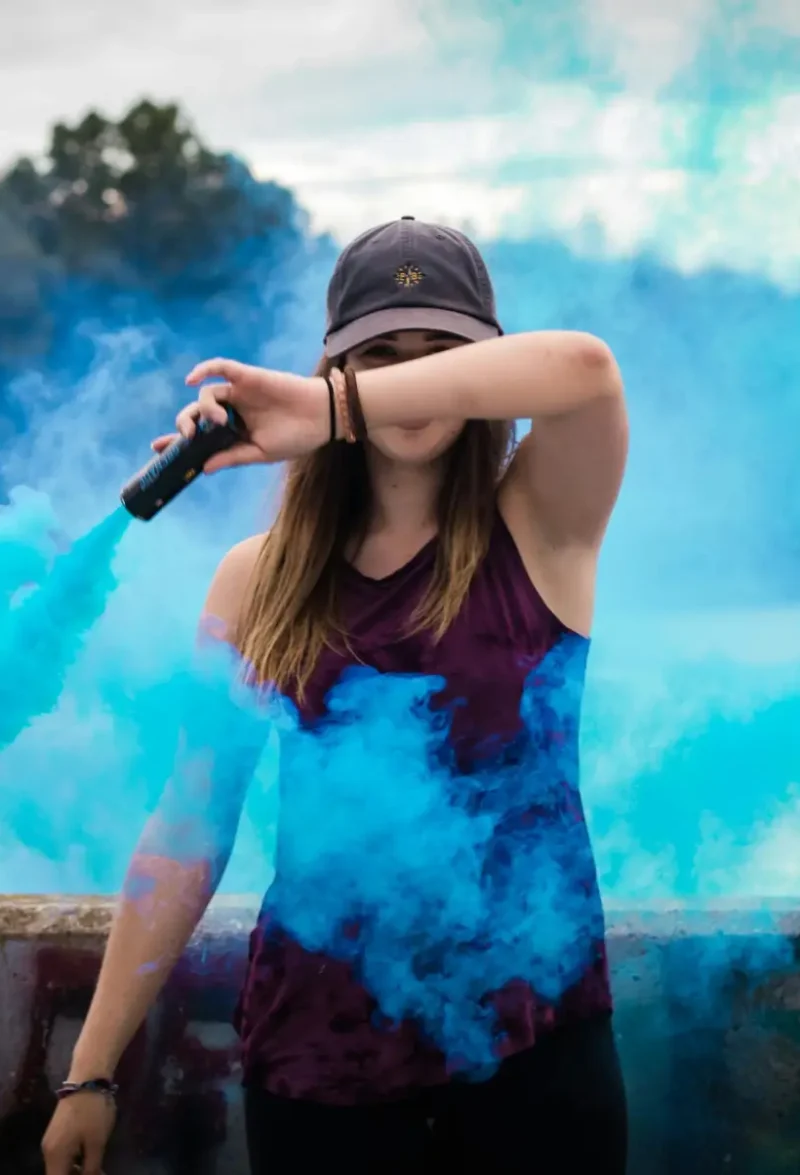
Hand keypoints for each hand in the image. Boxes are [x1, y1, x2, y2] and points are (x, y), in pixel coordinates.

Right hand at [41, 1093, 115, 1174]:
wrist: (87, 1080)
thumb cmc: (93, 1112)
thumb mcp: (96, 1143)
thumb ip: (91, 1168)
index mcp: (55, 1156)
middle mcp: (48, 1151)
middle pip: (58, 1174)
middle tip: (98, 1173)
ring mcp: (52, 1141)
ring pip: (61, 1166)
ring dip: (76, 1172)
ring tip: (97, 1170)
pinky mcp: (58, 1133)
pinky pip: (63, 1156)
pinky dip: (75, 1162)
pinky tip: (90, 1160)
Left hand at [161, 360, 329, 471]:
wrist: (322, 418)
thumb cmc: (296, 438)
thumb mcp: (260, 453)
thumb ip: (232, 457)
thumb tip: (203, 468)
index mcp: (233, 432)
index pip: (199, 435)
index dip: (177, 441)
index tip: (158, 449)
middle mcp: (232, 411)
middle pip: (195, 413)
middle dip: (184, 424)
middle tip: (187, 436)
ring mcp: (238, 393)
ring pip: (206, 394)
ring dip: (204, 408)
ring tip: (217, 421)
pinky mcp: (247, 377)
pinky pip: (221, 368)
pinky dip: (204, 369)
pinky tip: (191, 379)